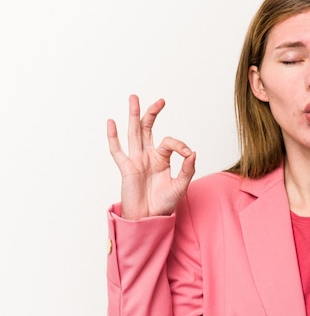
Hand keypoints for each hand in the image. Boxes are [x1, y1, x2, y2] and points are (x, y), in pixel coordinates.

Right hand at [107, 95, 195, 219]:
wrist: (150, 218)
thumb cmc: (164, 204)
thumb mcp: (181, 186)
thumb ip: (187, 169)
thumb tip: (193, 152)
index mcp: (161, 159)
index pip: (170, 142)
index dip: (180, 145)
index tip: (188, 155)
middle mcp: (148, 156)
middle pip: (148, 129)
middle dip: (152, 113)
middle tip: (160, 100)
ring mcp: (136, 160)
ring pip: (134, 133)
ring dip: (134, 116)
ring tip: (134, 98)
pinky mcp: (126, 168)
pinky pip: (117, 151)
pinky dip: (113, 137)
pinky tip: (111, 122)